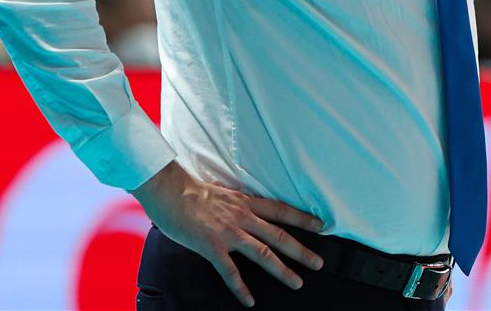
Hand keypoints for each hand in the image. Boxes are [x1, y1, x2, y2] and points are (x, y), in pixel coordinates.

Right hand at [130, 161, 324, 306]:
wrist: (169, 190)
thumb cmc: (192, 191)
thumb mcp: (224, 193)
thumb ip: (238, 205)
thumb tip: (247, 210)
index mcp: (246, 202)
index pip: (281, 210)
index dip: (302, 218)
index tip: (321, 226)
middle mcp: (242, 216)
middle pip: (279, 235)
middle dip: (301, 250)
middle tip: (319, 262)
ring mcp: (228, 232)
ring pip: (262, 253)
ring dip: (282, 270)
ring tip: (297, 283)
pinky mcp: (211, 246)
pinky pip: (230, 271)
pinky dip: (241, 287)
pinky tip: (249, 300)